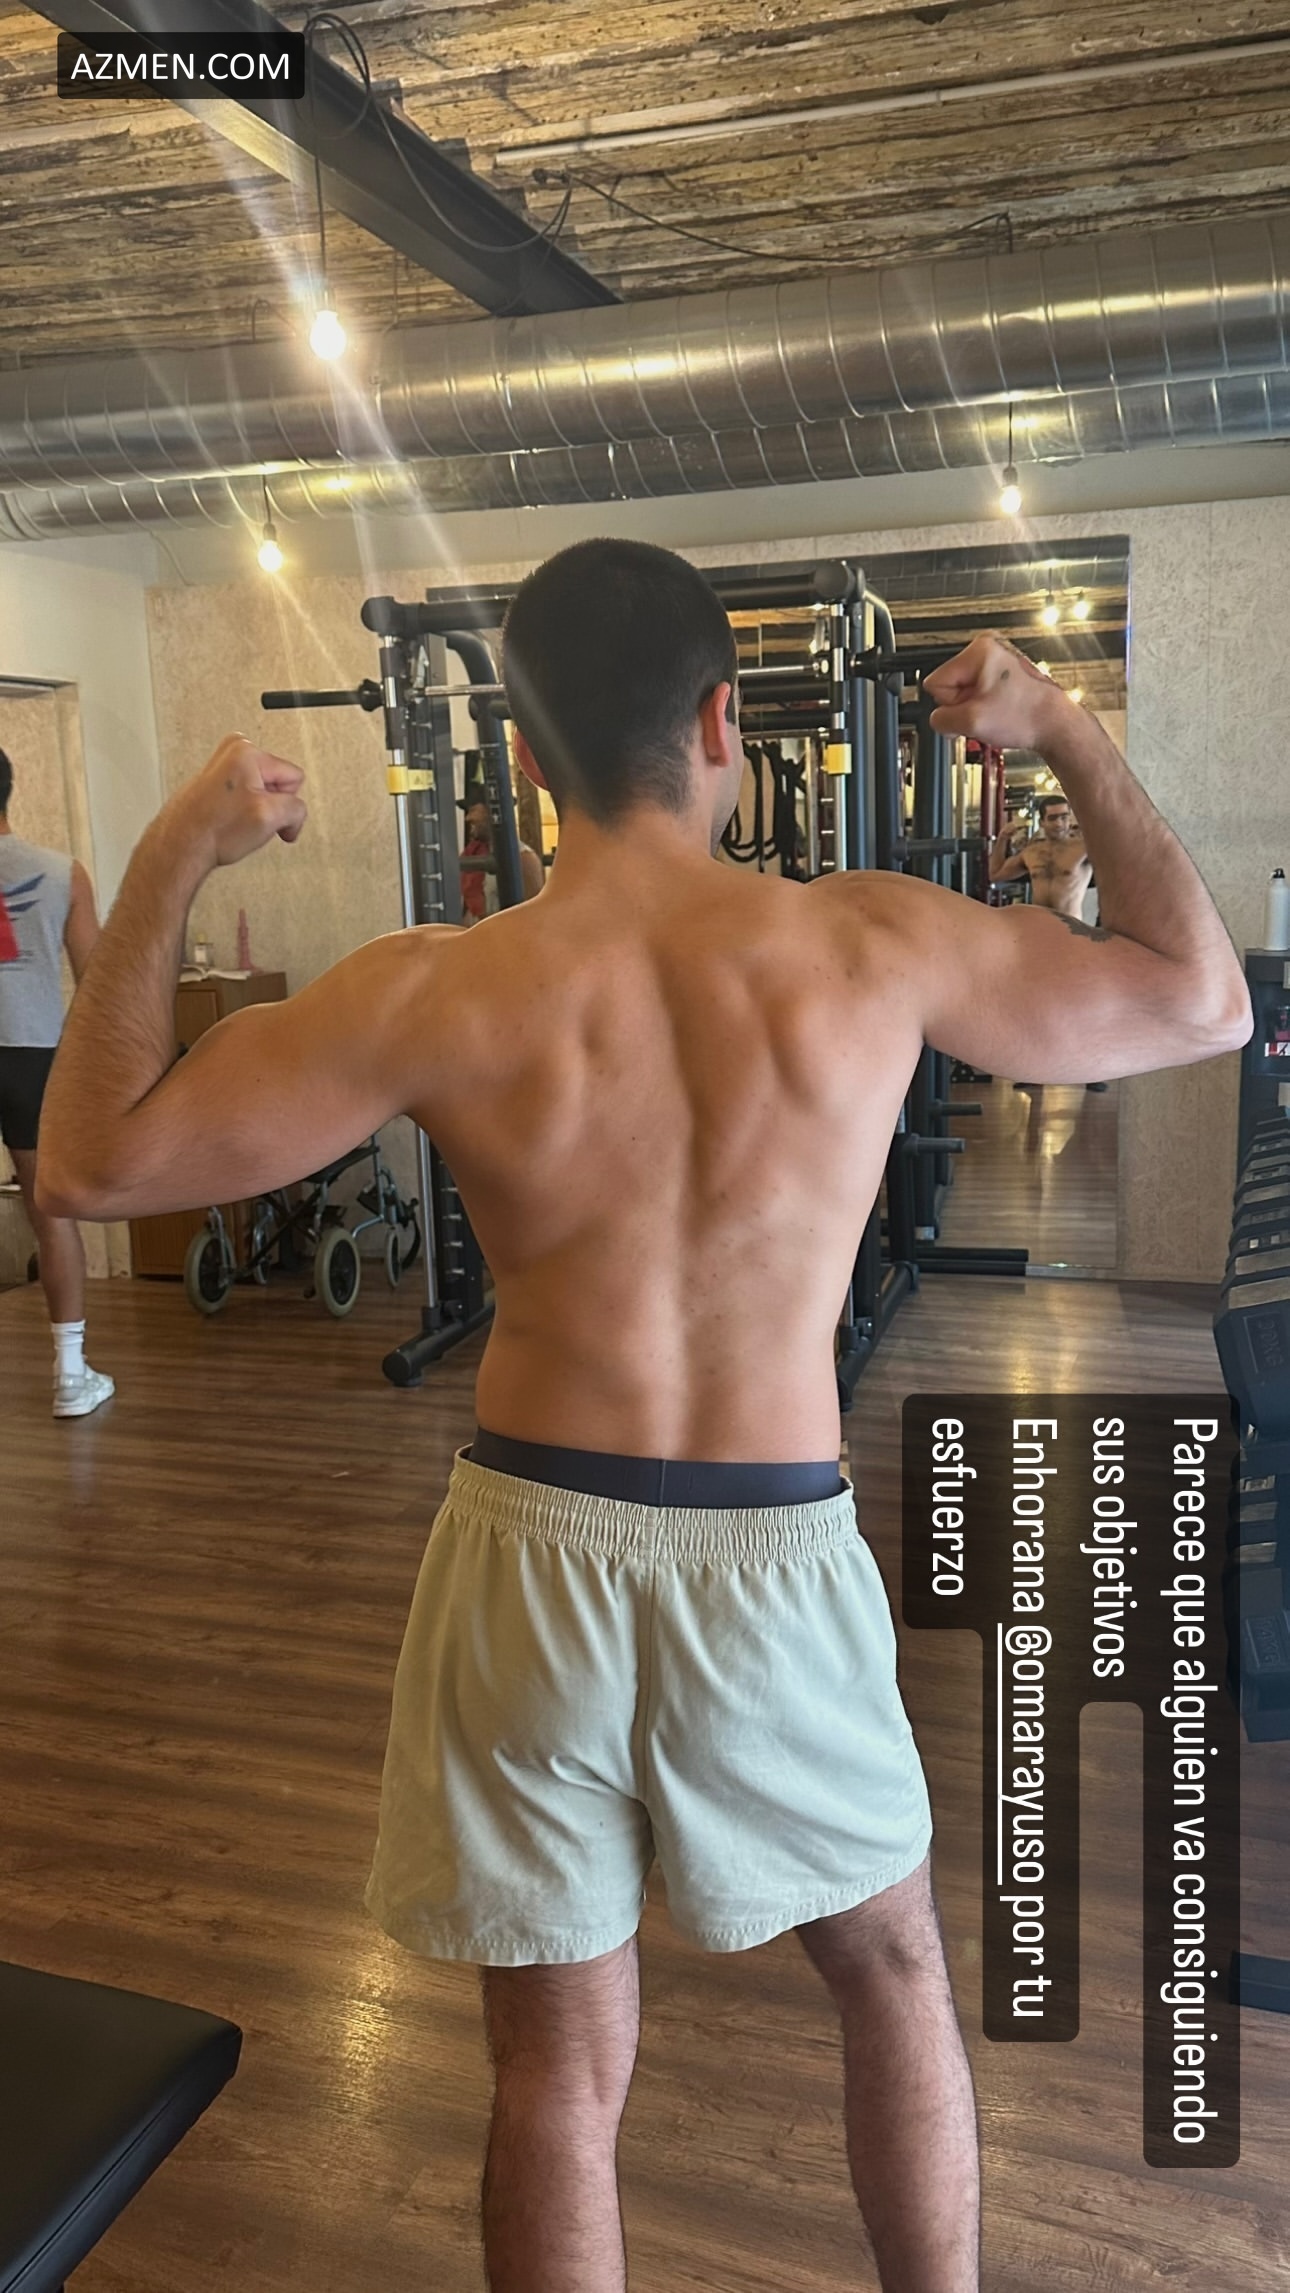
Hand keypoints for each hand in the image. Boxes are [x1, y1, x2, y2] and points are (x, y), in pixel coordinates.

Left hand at [167, 736, 306, 869]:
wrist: (181, 845)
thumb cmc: (214, 830)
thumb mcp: (270, 817)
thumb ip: (297, 808)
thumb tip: (295, 813)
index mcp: (246, 750)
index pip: (294, 778)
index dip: (286, 804)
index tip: (268, 819)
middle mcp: (232, 751)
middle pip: (277, 783)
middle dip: (271, 806)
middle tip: (249, 821)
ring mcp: (222, 766)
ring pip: (262, 793)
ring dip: (256, 812)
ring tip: (236, 822)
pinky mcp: (215, 783)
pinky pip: (244, 798)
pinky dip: (240, 812)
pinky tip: (228, 822)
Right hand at [925, 635, 1069, 750]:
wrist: (1056, 725)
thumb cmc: (1027, 716)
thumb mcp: (971, 722)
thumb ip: (940, 719)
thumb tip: (937, 718)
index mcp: (979, 650)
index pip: (936, 682)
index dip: (951, 704)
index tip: (972, 710)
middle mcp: (989, 649)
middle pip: (951, 686)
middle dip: (964, 707)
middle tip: (987, 714)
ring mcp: (998, 661)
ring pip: (966, 693)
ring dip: (976, 710)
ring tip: (998, 714)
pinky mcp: (1005, 674)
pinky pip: (980, 694)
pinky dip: (987, 708)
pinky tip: (1002, 712)